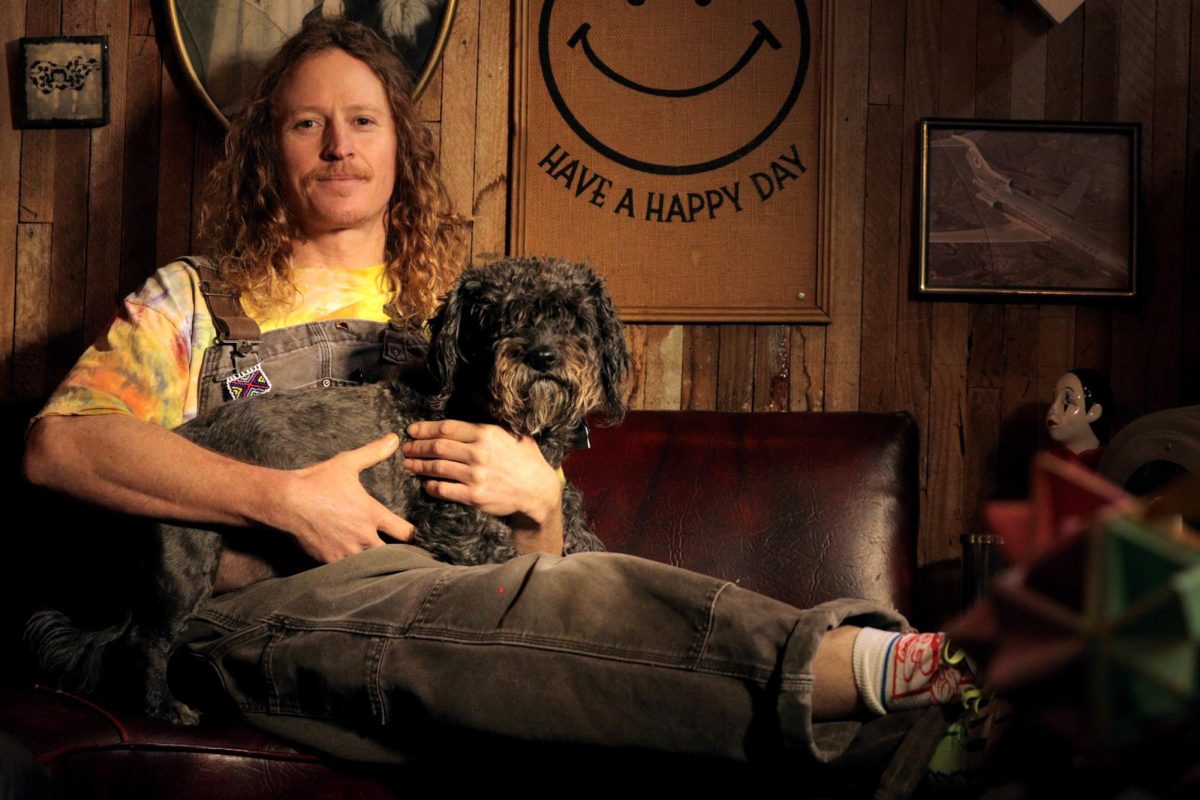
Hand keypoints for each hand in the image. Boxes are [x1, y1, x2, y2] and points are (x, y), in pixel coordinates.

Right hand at [267, 433, 413, 562]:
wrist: (285, 502)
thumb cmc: (317, 481)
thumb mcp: (347, 463)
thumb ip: (374, 452)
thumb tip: (395, 438)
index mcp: (372, 514)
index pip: (406, 533)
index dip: (411, 534)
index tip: (410, 534)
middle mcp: (364, 537)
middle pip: (393, 554)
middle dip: (395, 552)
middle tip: (393, 548)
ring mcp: (347, 552)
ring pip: (371, 564)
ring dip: (374, 561)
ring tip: (375, 558)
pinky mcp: (330, 561)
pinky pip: (349, 571)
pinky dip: (352, 568)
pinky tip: (352, 563)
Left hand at [402, 420, 563, 554]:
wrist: (538, 491)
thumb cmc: (525, 460)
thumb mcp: (514, 433)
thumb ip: (491, 421)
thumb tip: (473, 398)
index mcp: (487, 433)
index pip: (448, 428)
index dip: (425, 428)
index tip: (412, 430)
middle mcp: (479, 453)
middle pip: (438, 447)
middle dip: (418, 447)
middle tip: (406, 448)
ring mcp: (476, 476)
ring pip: (437, 468)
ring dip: (419, 466)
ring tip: (408, 464)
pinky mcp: (474, 496)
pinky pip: (443, 489)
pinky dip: (431, 486)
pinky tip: (425, 483)